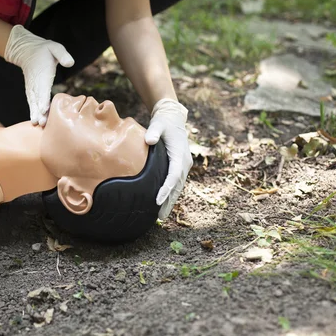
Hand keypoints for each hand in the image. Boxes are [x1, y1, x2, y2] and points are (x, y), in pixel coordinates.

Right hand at [4, 25, 73, 125]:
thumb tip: (70, 63)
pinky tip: (35, 121)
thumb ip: (62, 54)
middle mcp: (35, 82)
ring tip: (37, 124)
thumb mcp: (55, 48)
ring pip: (33, 101)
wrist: (27, 51)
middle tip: (41, 122)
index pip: (42, 88)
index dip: (43, 99)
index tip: (44, 109)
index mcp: (43, 73)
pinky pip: (31, 101)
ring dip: (35, 113)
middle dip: (39, 111)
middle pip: (37, 98)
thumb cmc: (45, 50)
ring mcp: (31, 87)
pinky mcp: (31, 90)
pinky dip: (33, 110)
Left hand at [145, 98, 192, 219]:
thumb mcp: (158, 124)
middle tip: (160, 216)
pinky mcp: (180, 166)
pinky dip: (171, 194)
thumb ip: (153, 131)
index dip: (166, 189)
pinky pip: (176, 183)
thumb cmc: (163, 122)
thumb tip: (149, 140)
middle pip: (177, 186)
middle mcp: (185, 162)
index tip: (158, 200)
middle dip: (169, 201)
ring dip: (171, 200)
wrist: (173, 118)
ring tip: (161, 215)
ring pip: (178, 186)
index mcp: (180, 154)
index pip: (174, 175)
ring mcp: (184, 165)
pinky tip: (164, 203)